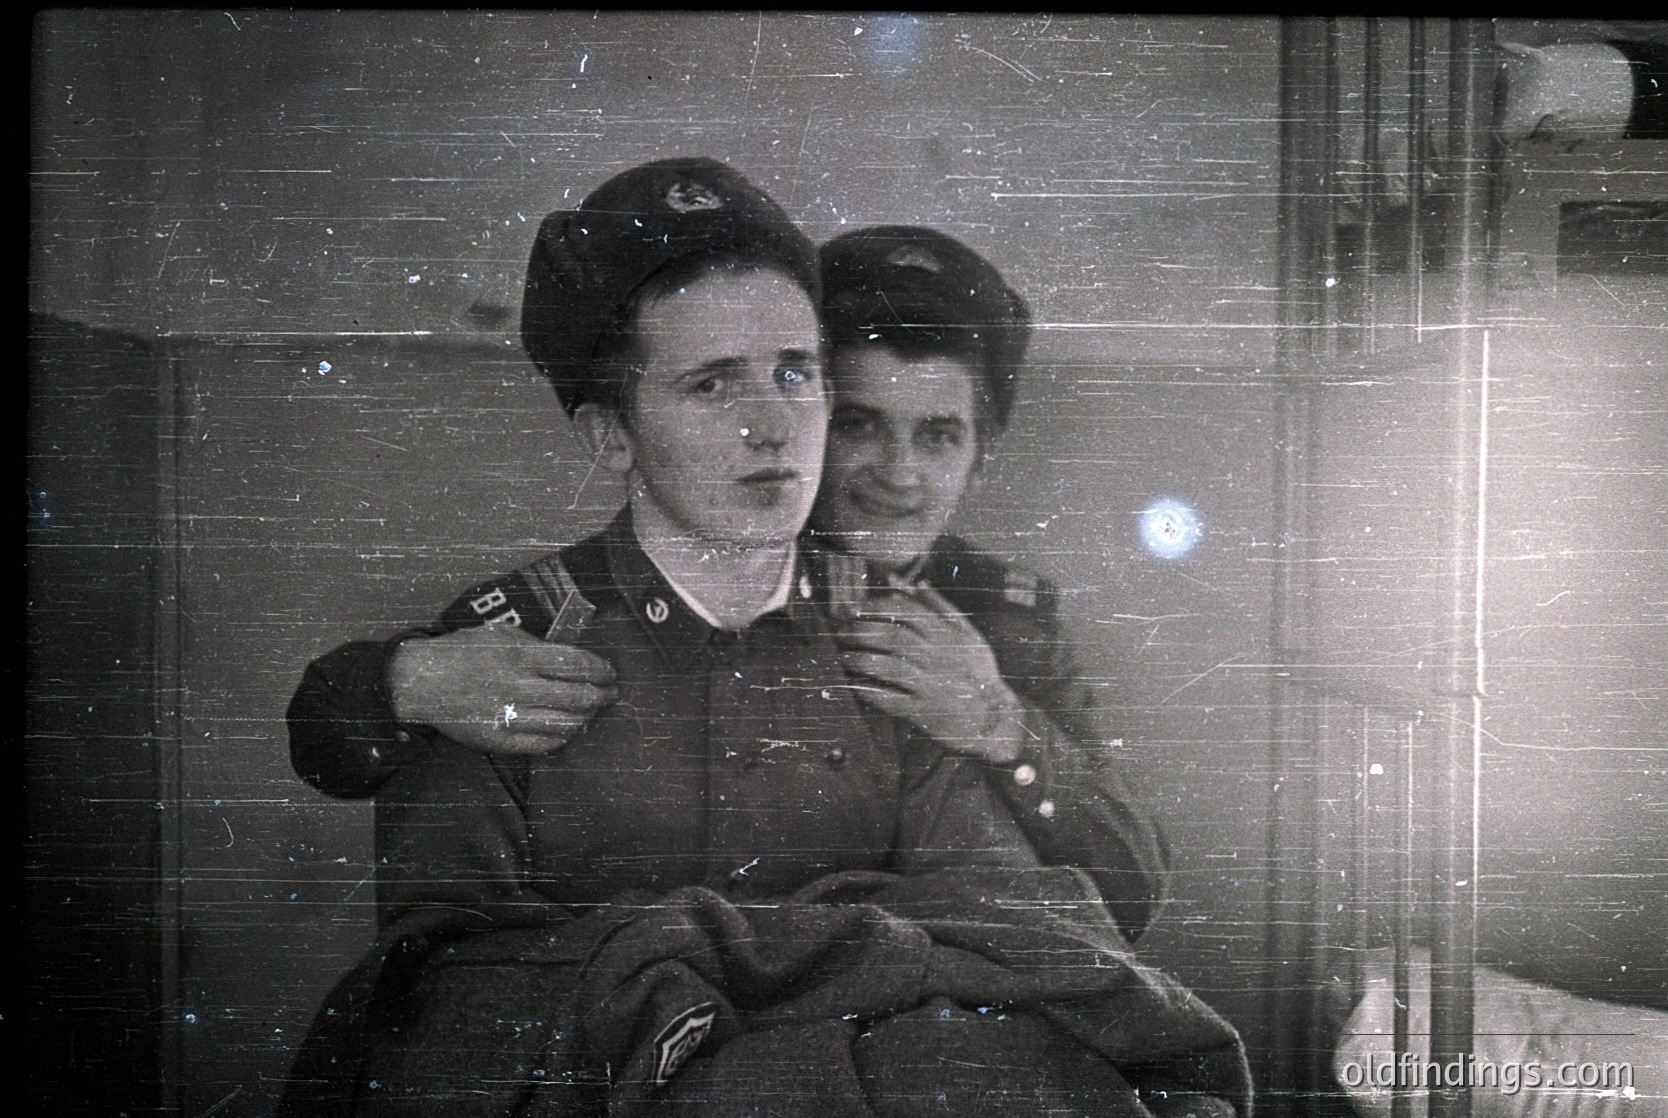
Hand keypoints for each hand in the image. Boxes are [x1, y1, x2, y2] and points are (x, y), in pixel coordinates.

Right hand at [387, 624, 617, 756]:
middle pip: (577, 696)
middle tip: (611, 694)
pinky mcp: (499, 739)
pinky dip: (562, 737)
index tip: (610, 673)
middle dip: (602, 695)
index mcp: (521, 655)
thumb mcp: (501, 634)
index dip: (601, 670)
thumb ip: (537, 645)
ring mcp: (509, 716)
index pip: (576, 664)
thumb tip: (573, 660)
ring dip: (587, 717)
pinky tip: (568, 728)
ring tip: (593, 711)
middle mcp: (518, 686)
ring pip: (565, 723)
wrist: (421, 681)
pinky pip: (543, 744)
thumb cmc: (463, 652)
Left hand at [834, 586, 1025, 764]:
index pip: (904, 609)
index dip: (874, 606)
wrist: (994, 718)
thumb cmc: (977, 672)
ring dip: (858, 659)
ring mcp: (929, 684)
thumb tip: (911, 582)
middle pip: (889, 635)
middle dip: (858, 631)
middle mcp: (936, 656)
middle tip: (840, 632)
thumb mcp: (967, 634)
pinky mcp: (922, 711)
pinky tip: (852, 684)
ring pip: (885, 666)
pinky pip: (887, 699)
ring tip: (843, 656)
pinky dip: (866, 690)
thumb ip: (939, 606)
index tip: (855, 609)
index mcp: (946, 633)